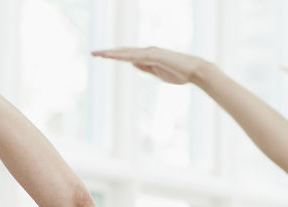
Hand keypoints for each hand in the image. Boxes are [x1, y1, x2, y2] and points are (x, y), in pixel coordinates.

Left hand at [92, 47, 207, 84]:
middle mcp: (147, 51)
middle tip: (93, 53)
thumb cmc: (179, 73)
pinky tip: (116, 56)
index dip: (114, 56)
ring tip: (100, 54)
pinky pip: (137, 55)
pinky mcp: (155, 55)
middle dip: (108, 53)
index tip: (101, 56)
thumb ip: (145, 67)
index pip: (127, 55)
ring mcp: (151, 52)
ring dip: (113, 53)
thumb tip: (132, 63)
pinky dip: (125, 55)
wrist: (194, 71)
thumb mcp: (157, 72)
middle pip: (123, 51)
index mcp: (148, 56)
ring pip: (127, 52)